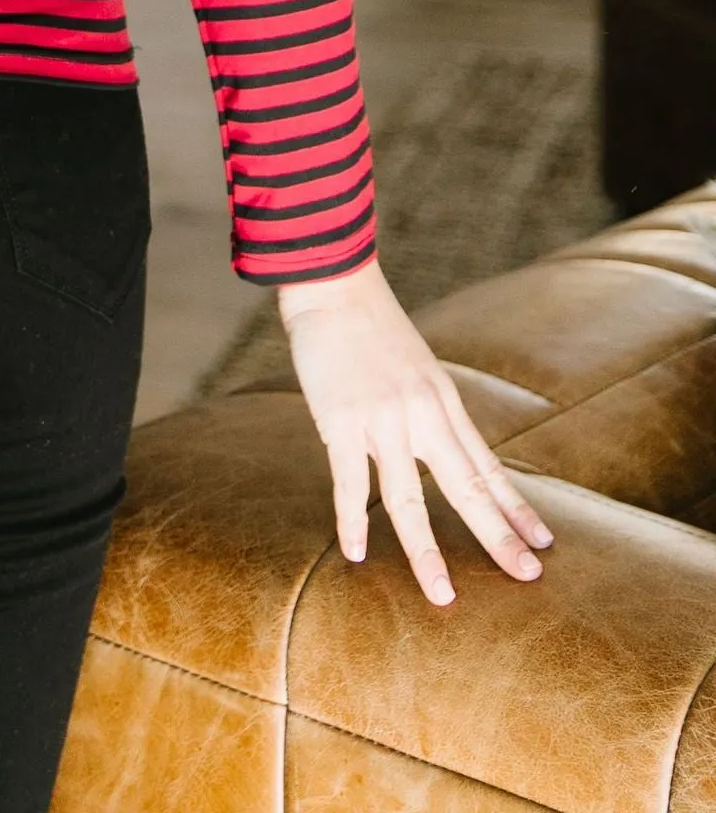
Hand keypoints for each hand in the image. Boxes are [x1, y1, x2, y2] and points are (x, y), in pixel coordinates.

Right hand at [278, 257, 553, 605]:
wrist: (333, 281)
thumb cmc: (371, 325)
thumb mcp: (418, 367)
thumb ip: (429, 408)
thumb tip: (444, 447)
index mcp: (443, 403)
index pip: (487, 466)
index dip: (516, 507)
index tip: (543, 544)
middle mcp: (422, 415)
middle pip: (466, 487)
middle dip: (497, 536)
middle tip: (528, 577)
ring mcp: (382, 419)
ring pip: (408, 498)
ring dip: (425, 551)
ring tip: (441, 595)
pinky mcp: (340, 419)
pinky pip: (349, 480)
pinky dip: (352, 519)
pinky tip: (356, 552)